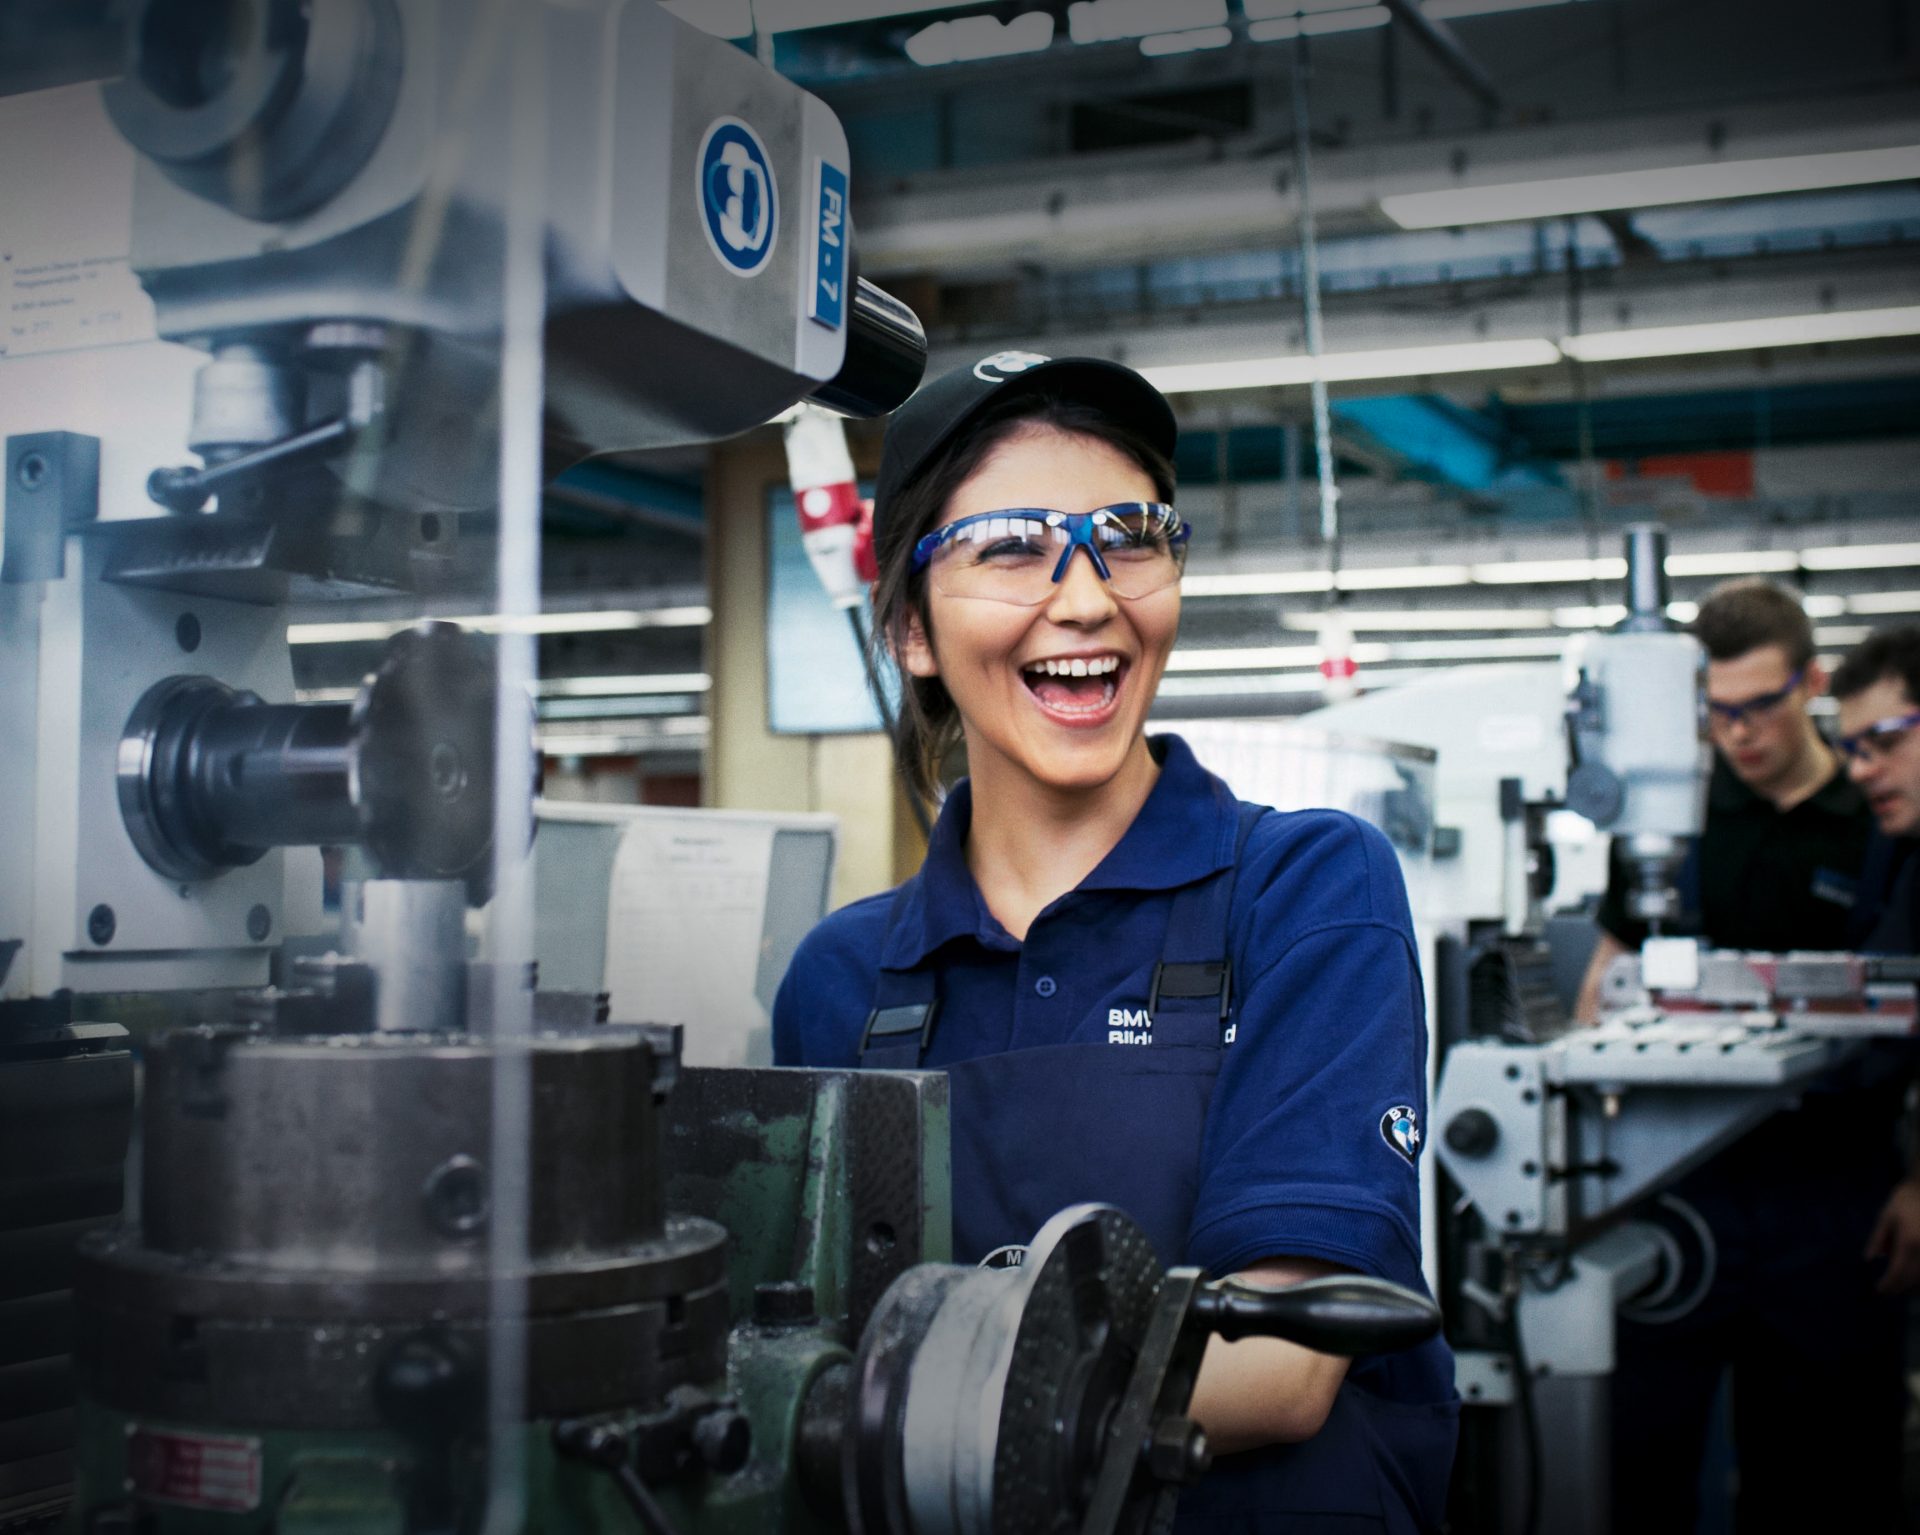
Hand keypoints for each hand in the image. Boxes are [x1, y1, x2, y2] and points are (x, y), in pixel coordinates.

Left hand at [1865, 1179, 1919, 1294]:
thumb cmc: (1905, 1201)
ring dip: (1910, 1285)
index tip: (1878, 1291)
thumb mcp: (1886, 1217)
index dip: (1888, 1285)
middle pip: (1912, 1280)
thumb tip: (1869, 1259)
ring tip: (1896, 1286)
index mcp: (1909, 1242)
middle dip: (1898, 1288)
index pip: (1897, 1272)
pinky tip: (1910, 1276)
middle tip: (1886, 1292)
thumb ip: (1878, 1240)